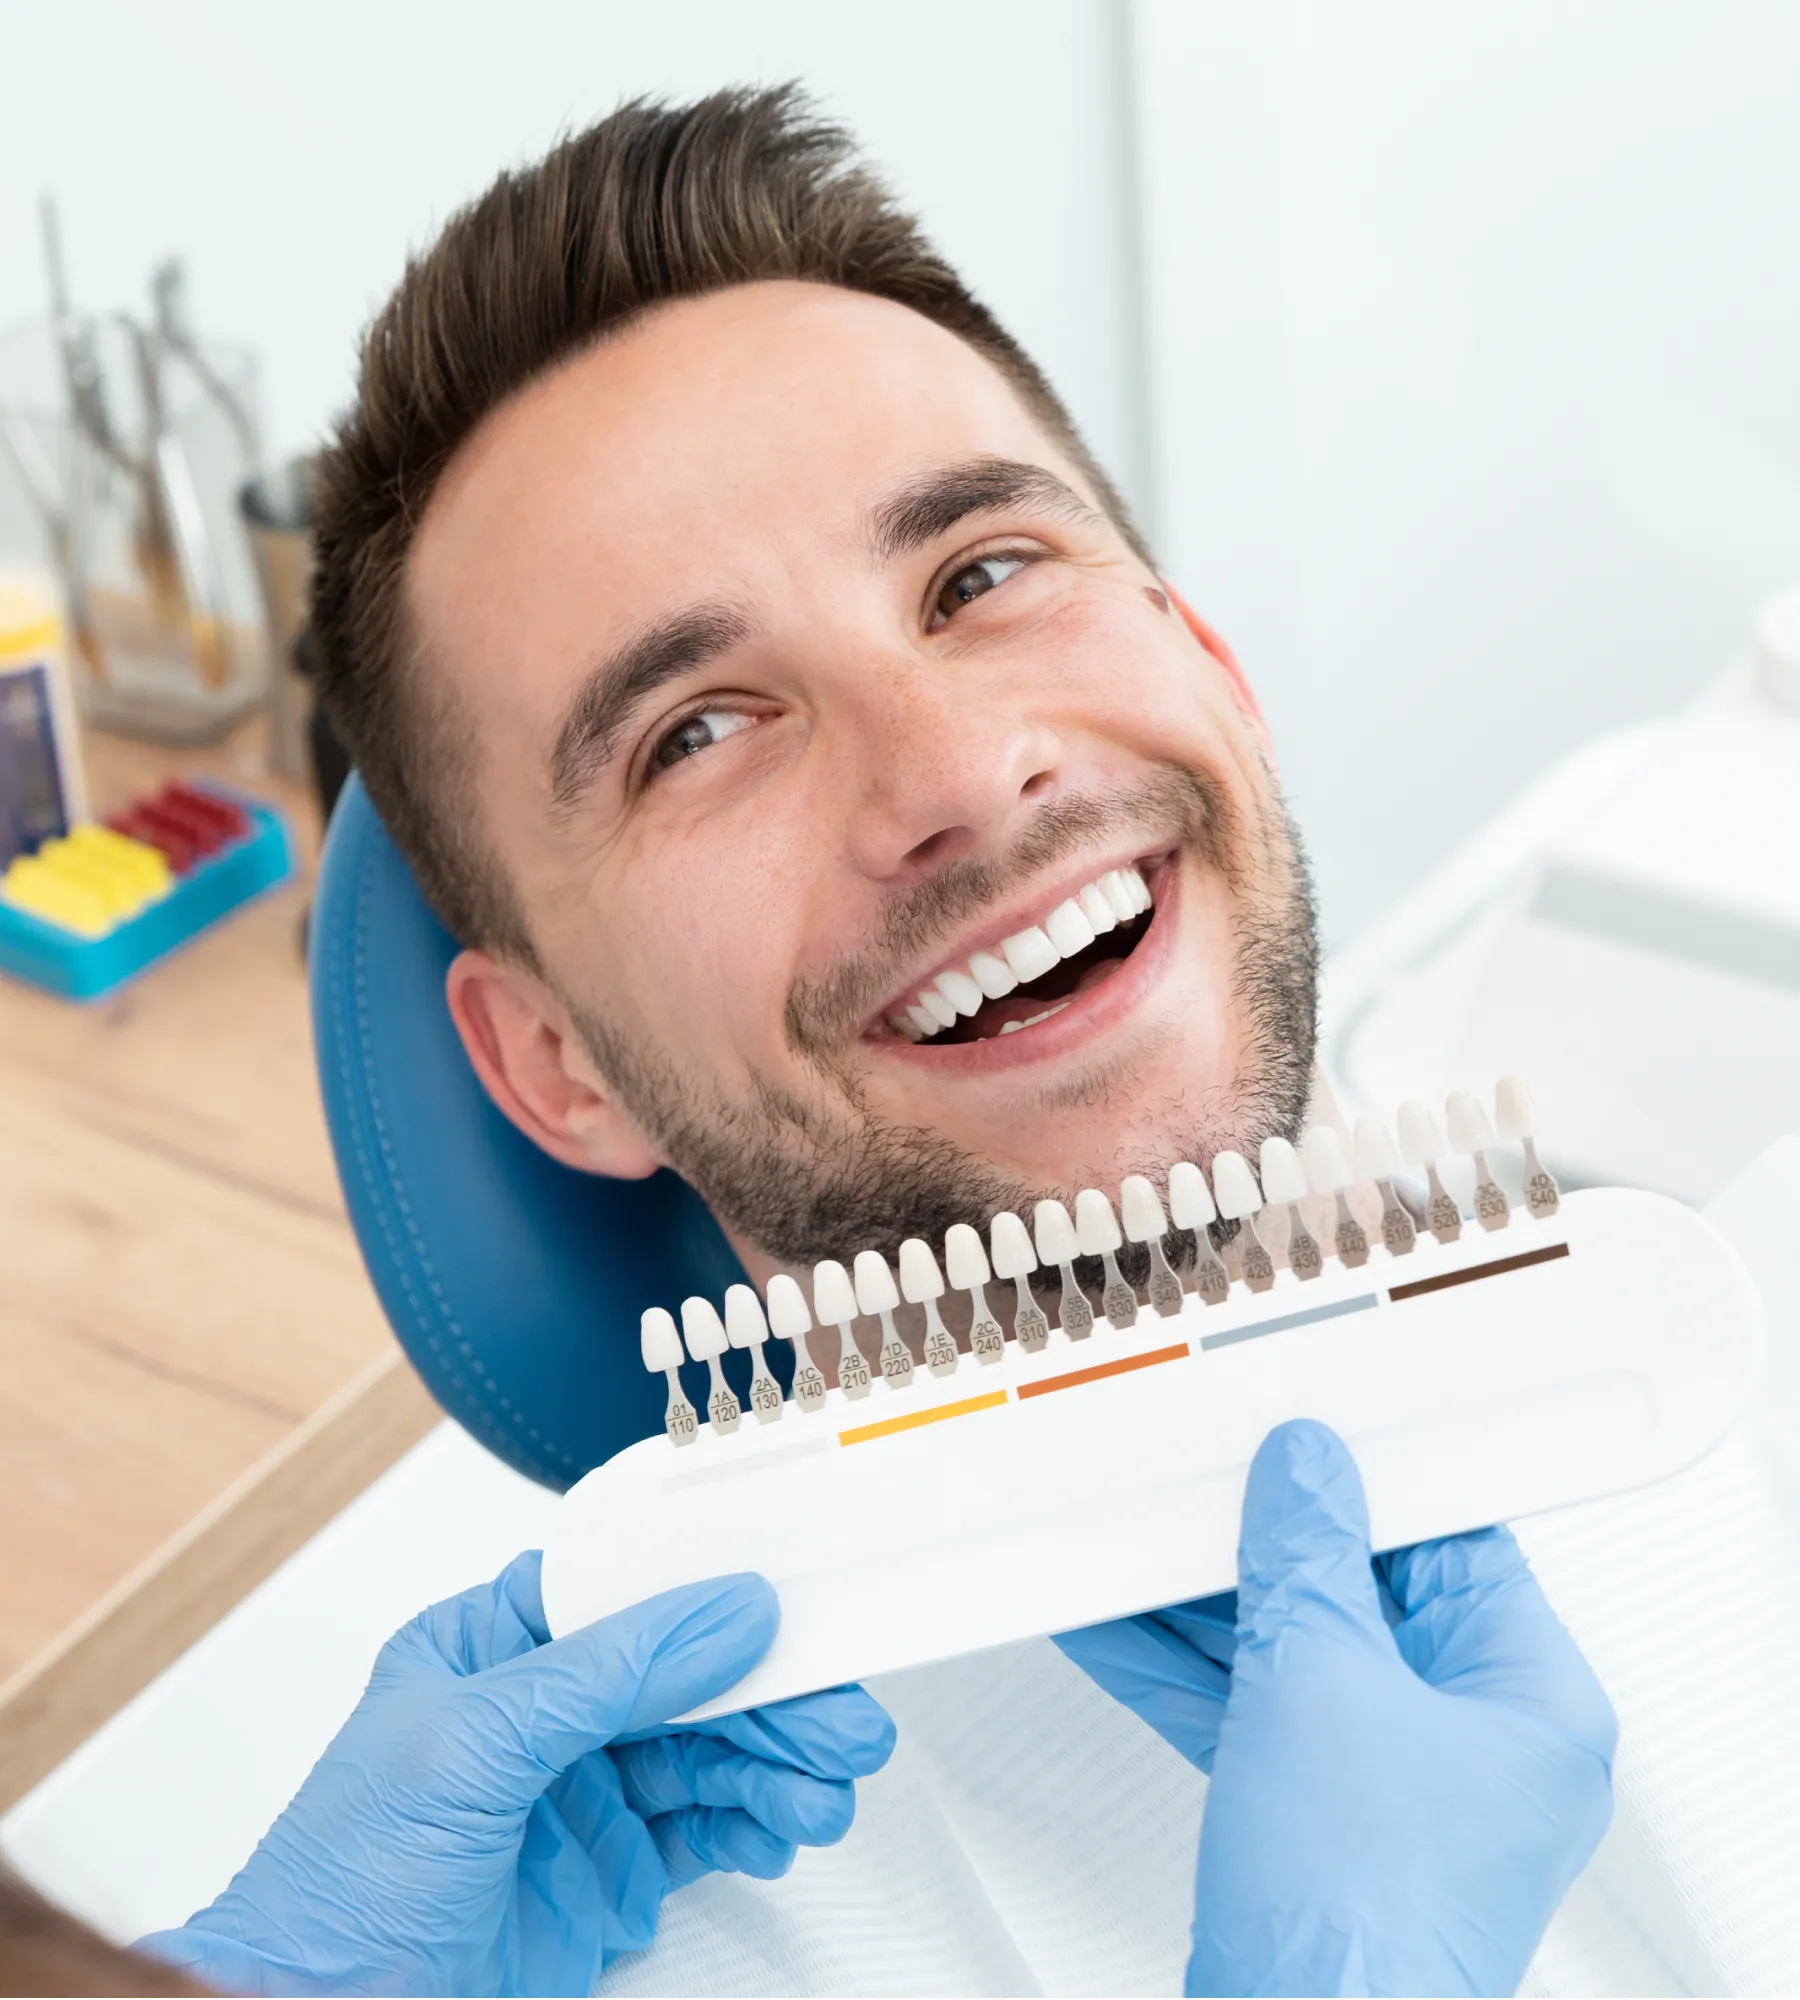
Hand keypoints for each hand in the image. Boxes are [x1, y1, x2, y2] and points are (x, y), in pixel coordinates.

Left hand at [139, 1553, 893, 1997]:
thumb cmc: (337, 1892)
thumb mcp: (473, 1749)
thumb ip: (609, 1676)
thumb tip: (725, 1610)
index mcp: (492, 1643)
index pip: (627, 1590)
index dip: (716, 1590)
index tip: (799, 1598)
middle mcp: (543, 1709)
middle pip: (688, 1676)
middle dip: (772, 1699)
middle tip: (843, 1725)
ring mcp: (579, 1790)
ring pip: (707, 1754)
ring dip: (775, 1769)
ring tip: (823, 1794)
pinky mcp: (608, 1869)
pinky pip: (702, 1827)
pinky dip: (752, 1826)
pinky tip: (782, 1829)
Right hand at [1062, 1420, 1615, 1997]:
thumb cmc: (1363, 1919)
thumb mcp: (1320, 1677)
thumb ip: (1305, 1555)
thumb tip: (1305, 1472)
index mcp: (1533, 1701)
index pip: (1457, 1543)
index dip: (1376, 1482)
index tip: (1309, 1441)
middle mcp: (1482, 1747)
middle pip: (1365, 1597)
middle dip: (1265, 1548)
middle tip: (1205, 1494)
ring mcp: (1400, 1791)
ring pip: (1300, 1657)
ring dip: (1207, 1606)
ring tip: (1136, 1549)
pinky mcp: (1324, 1826)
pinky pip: (1259, 1715)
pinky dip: (1189, 1672)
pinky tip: (1117, 1628)